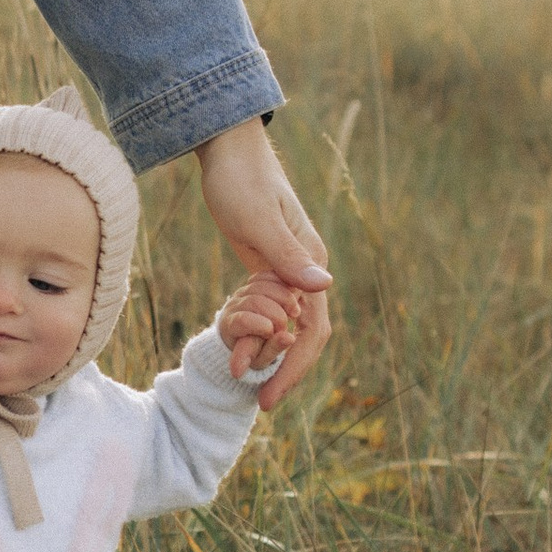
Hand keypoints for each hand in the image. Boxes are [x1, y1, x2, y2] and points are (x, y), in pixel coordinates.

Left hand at [194, 119, 332, 408]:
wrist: (227, 149)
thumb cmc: (240, 179)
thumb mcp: (258, 220)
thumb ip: (288, 255)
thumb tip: (323, 287)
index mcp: (310, 263)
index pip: (314, 331)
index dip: (295, 368)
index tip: (269, 398)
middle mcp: (306, 271)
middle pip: (304, 335)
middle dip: (282, 369)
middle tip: (258, 402)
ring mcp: (287, 269)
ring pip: (285, 325)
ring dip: (265, 352)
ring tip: (236, 372)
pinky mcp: (267, 266)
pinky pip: (270, 311)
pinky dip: (256, 332)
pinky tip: (239, 345)